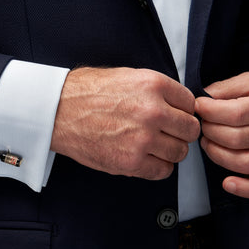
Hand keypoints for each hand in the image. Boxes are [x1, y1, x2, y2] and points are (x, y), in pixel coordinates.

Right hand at [50, 67, 199, 179]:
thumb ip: (156, 90)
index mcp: (153, 85)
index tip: (174, 117)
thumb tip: (177, 105)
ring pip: (179, 153)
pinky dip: (158, 167)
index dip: (182, 111)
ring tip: (154, 146)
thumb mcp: (127, 77)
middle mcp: (152, 112)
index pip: (190, 103)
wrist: (58, 111)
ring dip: (170, 151)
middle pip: (190, 130)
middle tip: (168, 133)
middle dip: (181, 133)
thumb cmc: (87, 93)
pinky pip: (162, 171)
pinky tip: (146, 158)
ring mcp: (142, 139)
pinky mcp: (130, 161)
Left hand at [195, 72, 248, 197]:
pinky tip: (227, 183)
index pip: (236, 114)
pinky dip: (245, 189)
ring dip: (217, 155)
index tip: (199, 107)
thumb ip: (228, 87)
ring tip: (208, 142)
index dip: (210, 112)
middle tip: (203, 124)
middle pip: (236, 139)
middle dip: (210, 132)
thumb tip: (202, 98)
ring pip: (245, 163)